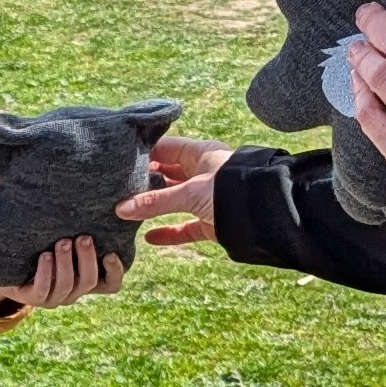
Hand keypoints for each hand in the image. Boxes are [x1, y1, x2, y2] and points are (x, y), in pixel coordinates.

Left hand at [0, 234, 124, 313]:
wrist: (8, 264)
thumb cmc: (42, 244)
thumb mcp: (62, 236)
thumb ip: (77, 227)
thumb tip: (91, 193)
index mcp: (85, 278)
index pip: (111, 285)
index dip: (115, 271)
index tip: (110, 252)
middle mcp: (73, 291)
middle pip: (89, 282)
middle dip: (88, 259)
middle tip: (83, 238)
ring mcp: (54, 297)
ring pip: (67, 285)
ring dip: (66, 263)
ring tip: (62, 242)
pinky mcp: (34, 298)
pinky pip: (43, 289)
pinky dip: (46, 272)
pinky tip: (45, 256)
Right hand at [116, 132, 232, 251]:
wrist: (266, 217)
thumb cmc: (231, 190)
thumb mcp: (190, 192)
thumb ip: (156, 202)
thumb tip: (122, 209)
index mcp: (200, 154)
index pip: (165, 148)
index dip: (144, 153)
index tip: (119, 161)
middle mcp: (203, 174)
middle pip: (167, 175)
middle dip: (145, 182)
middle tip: (118, 187)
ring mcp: (207, 198)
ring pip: (174, 202)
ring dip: (154, 207)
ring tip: (128, 210)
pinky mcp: (211, 222)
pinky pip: (185, 227)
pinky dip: (170, 232)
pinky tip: (150, 238)